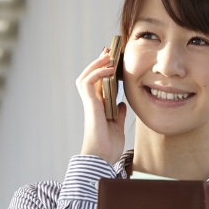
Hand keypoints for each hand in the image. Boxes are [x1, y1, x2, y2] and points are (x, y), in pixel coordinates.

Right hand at [76, 47, 127, 164]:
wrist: (102, 158)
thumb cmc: (108, 146)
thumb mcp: (117, 126)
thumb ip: (118, 114)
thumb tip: (122, 104)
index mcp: (98, 107)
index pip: (99, 83)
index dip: (104, 70)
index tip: (112, 59)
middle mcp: (92, 103)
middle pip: (91, 76)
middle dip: (98, 62)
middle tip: (109, 50)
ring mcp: (90, 103)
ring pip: (86, 77)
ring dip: (96, 64)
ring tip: (108, 55)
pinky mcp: (90, 105)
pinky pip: (88, 83)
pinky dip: (97, 73)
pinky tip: (109, 69)